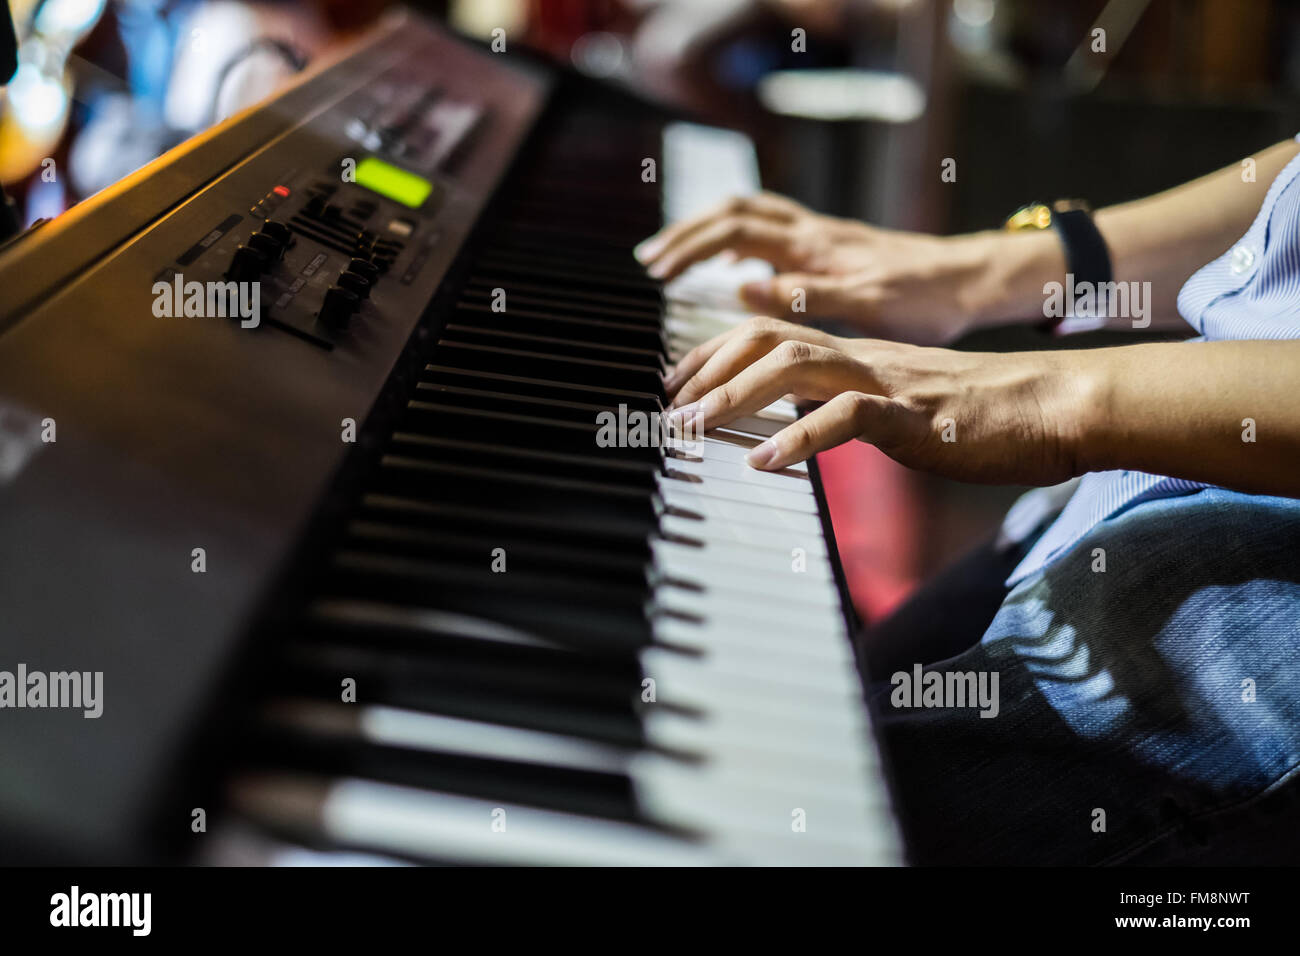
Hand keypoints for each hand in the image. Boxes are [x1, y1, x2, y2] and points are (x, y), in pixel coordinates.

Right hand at [636, 193, 1023, 344]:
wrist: (974, 280)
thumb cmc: (928, 299)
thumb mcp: (868, 305)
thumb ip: (804, 296)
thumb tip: (742, 289)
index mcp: (814, 246)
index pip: (735, 230)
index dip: (690, 248)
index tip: (658, 272)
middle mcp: (813, 233)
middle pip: (733, 213)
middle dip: (685, 234)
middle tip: (649, 262)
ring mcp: (820, 237)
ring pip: (750, 217)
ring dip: (707, 233)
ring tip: (672, 260)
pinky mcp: (830, 248)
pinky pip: (770, 232)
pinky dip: (736, 242)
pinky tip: (728, 268)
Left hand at [666, 316, 1091, 483]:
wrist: (1055, 405)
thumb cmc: (982, 414)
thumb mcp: (900, 406)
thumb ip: (850, 407)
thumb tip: (803, 427)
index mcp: (857, 355)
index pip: (771, 334)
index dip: (716, 353)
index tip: (678, 383)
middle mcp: (863, 358)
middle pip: (767, 338)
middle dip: (707, 367)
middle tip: (668, 405)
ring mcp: (887, 382)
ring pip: (795, 366)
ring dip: (734, 395)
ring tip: (693, 426)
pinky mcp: (914, 416)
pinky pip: (847, 417)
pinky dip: (798, 439)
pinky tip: (764, 463)